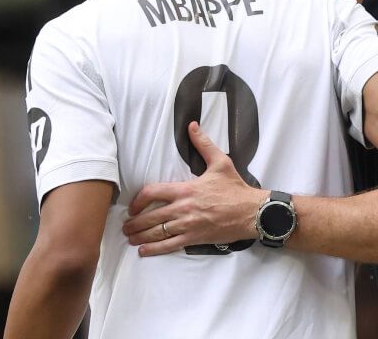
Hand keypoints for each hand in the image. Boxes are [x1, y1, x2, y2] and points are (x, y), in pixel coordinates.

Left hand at [123, 121, 267, 255]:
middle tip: (125, 226)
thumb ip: (203, 144)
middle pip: (151, 216)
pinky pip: (170, 245)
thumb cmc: (235, 188)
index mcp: (186, 189)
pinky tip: (144, 251)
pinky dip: (155, 249)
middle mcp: (183, 208)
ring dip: (140, 236)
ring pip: (158, 232)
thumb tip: (192, 126)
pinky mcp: (195, 239)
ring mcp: (188, 225)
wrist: (252, 211)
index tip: (132, 206)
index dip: (138, 200)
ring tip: (130, 238)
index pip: (153, 193)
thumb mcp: (220, 162)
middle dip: (135, 223)